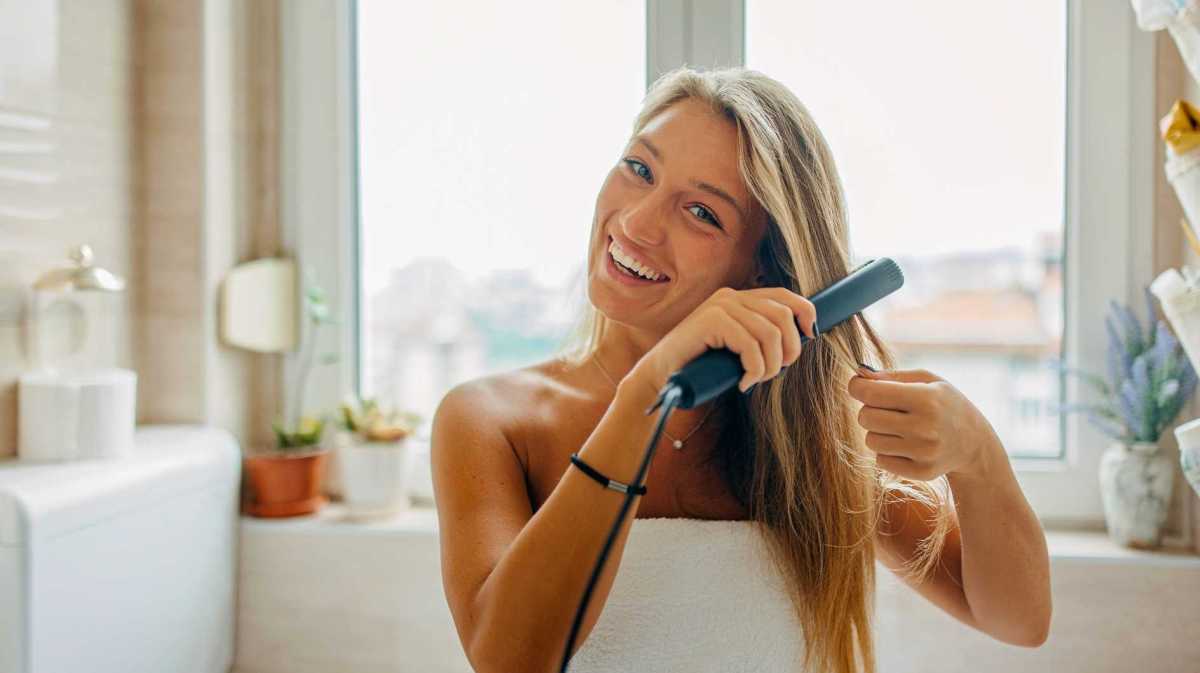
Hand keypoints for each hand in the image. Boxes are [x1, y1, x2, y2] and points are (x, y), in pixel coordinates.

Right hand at [629, 286, 817, 393]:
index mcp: (738, 299)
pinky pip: (751, 346)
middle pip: (782, 316)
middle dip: (788, 349)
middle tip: (772, 373)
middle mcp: (730, 296)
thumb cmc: (701, 367)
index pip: (784, 296)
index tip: (810, 336)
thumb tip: (802, 339)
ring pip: (770, 333)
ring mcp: (720, 306)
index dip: (805, 313)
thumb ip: (760, 337)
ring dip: (769, 365)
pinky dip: (753, 370)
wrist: (661, 377)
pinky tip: (743, 383)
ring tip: (754, 380)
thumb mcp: (737, 348)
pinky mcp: (712, 320)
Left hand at [847, 366, 1001, 480]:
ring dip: (877, 432)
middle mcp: (925, 427)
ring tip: (898, 427)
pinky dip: (887, 452)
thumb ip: (892, 376)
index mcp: (926, 398)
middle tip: (885, 408)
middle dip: (868, 410)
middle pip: (865, 418)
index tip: (858, 386)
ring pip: (870, 441)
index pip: (871, 393)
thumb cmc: (944, 403)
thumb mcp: (927, 380)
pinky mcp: (921, 472)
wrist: (974, 442)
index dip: (857, 387)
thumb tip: (859, 375)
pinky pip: (880, 460)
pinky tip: (906, 445)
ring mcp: (923, 453)